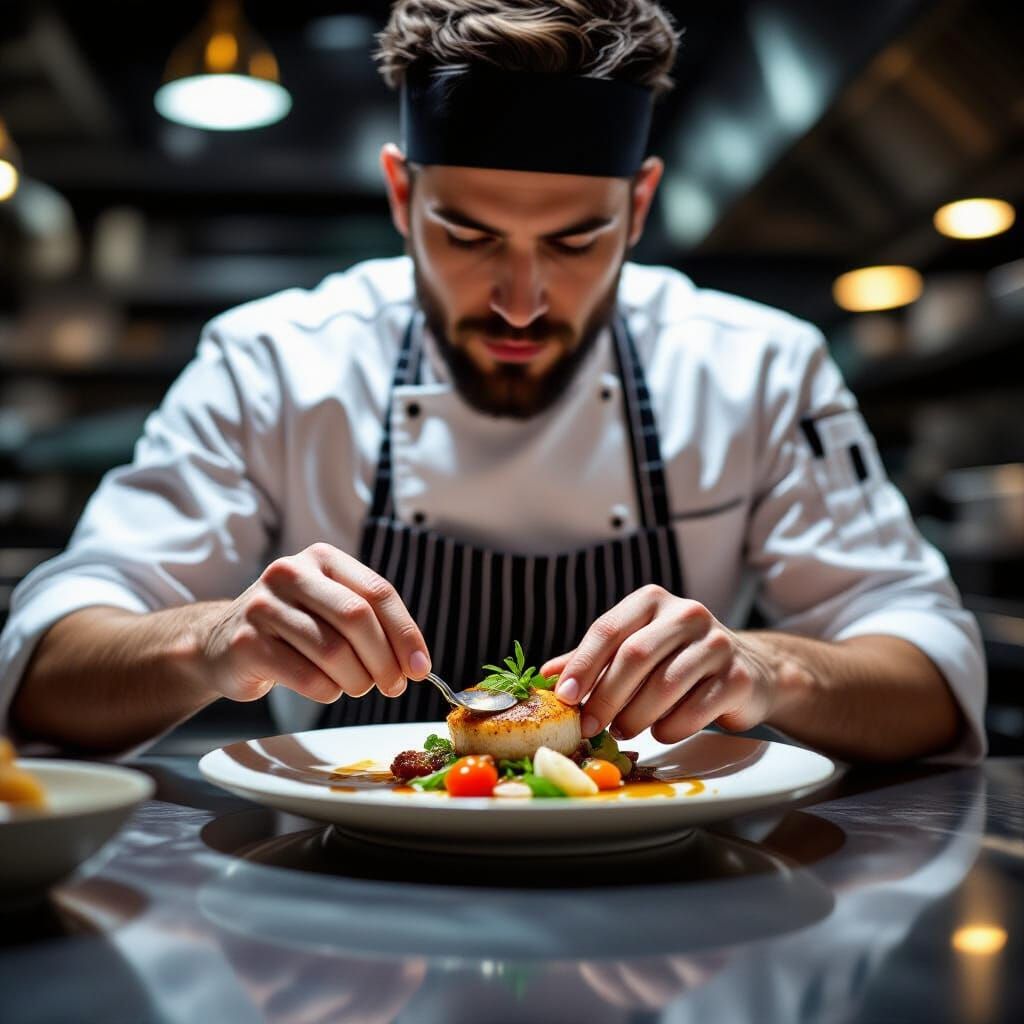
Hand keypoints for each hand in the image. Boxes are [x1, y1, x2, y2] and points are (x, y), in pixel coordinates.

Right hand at [196, 542, 430, 704]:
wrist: (221, 642)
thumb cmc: (292, 628)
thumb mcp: (330, 609)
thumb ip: (372, 624)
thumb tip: (415, 663)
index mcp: (322, 558)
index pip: (377, 592)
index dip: (405, 633)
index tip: (420, 667)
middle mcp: (290, 573)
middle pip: (357, 619)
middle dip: (385, 660)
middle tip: (394, 686)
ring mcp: (264, 606)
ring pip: (333, 651)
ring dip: (357, 680)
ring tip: (357, 686)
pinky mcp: (247, 643)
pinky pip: (306, 677)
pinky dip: (327, 691)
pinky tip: (327, 688)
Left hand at [542, 585, 776, 742]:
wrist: (749, 672)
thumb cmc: (678, 661)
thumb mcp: (635, 651)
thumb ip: (594, 661)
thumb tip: (547, 676)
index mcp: (652, 601)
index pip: (608, 629)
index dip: (582, 664)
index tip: (563, 698)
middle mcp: (686, 613)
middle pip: (634, 656)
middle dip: (606, 697)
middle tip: (589, 727)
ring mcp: (717, 643)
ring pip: (664, 685)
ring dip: (636, 716)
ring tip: (624, 730)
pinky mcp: (738, 676)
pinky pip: (695, 709)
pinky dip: (670, 727)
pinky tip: (662, 731)